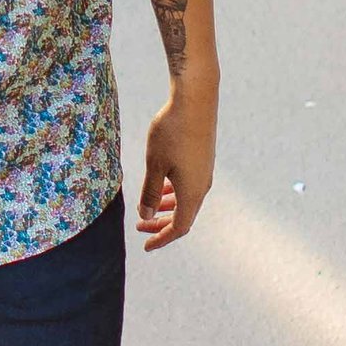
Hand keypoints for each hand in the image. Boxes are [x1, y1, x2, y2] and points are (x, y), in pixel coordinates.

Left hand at [136, 82, 217, 250]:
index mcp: (191, 192)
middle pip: (184, 216)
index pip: (178, 227)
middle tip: (141, 228)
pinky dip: (175, 193)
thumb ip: (149, 192)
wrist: (196, 99)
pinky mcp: (203, 159)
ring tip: (148, 208)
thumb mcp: (154, 164)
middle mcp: (202, 186)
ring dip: (168, 208)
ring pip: (187, 200)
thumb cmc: (172, 132)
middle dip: (162, 225)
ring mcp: (205, 171)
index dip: (161, 239)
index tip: (146, 246)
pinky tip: (162, 184)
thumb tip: (146, 216)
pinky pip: (189, 186)